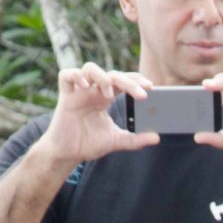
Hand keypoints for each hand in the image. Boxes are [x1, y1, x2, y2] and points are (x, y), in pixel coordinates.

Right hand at [41, 64, 157, 164]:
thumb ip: (135, 139)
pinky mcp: (65, 95)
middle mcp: (93, 90)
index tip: (151, 87)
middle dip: (128, 82)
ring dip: (102, 77)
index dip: (135, 81)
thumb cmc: (89, 143)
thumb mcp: (115, 141)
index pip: (122, 81)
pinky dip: (76, 75)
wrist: (68, 153)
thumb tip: (157, 137)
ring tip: (109, 93)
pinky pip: (66, 75)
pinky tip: (85, 86)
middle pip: (111, 74)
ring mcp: (79, 91)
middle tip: (142, 95)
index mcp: (105, 97)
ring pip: (89, 68)